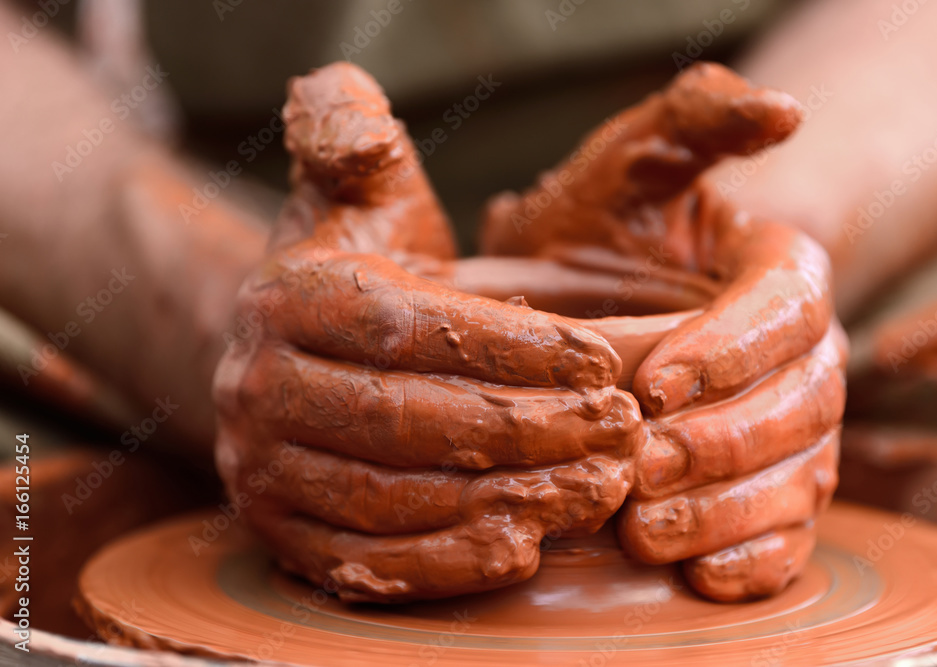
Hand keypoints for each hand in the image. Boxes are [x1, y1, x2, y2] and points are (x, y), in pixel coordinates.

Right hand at [212, 63, 643, 602]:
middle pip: (406, 419)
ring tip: (597, 486)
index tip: (602, 361)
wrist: (302, 354)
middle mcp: (255, 389)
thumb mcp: (357, 195)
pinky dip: (444, 563)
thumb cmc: (360, 267)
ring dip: (503, 499)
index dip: (511, 347)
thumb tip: (353, 118)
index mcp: (284, 298)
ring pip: (392, 497)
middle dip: (526, 429)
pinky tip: (522, 550)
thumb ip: (351, 139)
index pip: (408, 327)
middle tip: (620, 430)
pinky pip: (364, 562)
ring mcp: (260, 471)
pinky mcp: (280, 535)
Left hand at [479, 63, 846, 600]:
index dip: (729, 352)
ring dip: (728, 511)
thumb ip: (696, 118)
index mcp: (782, 272)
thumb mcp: (638, 159)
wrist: (601, 285)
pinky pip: (787, 530)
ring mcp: (792, 425)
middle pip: (800, 404)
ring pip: (796, 476)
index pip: (783, 311)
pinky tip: (702, 578)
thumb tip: (781, 111)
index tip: (655, 385)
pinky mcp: (771, 485)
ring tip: (648, 531)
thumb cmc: (612, 221)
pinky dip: (753, 559)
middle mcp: (803, 353)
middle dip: (724, 442)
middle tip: (643, 467)